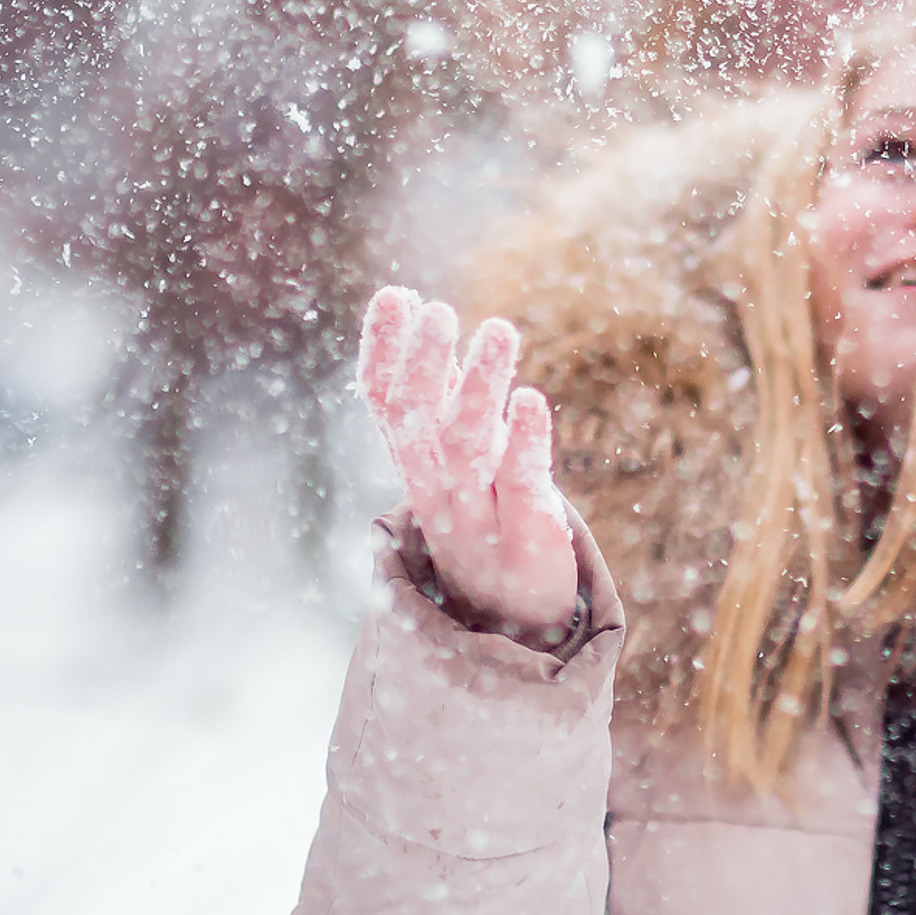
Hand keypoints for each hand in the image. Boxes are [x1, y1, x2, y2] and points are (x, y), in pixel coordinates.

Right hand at [357, 286, 581, 646]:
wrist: (517, 618)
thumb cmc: (486, 516)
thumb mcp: (451, 451)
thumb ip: (433, 388)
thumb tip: (407, 307)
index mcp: (418, 465)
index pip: (386, 405)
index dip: (384, 351)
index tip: (394, 296)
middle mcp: (440, 488)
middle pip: (419, 423)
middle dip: (424, 365)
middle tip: (438, 313)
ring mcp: (481, 515)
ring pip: (466, 448)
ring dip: (477, 389)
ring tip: (497, 332)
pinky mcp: (529, 537)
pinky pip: (521, 488)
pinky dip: (526, 444)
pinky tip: (531, 401)